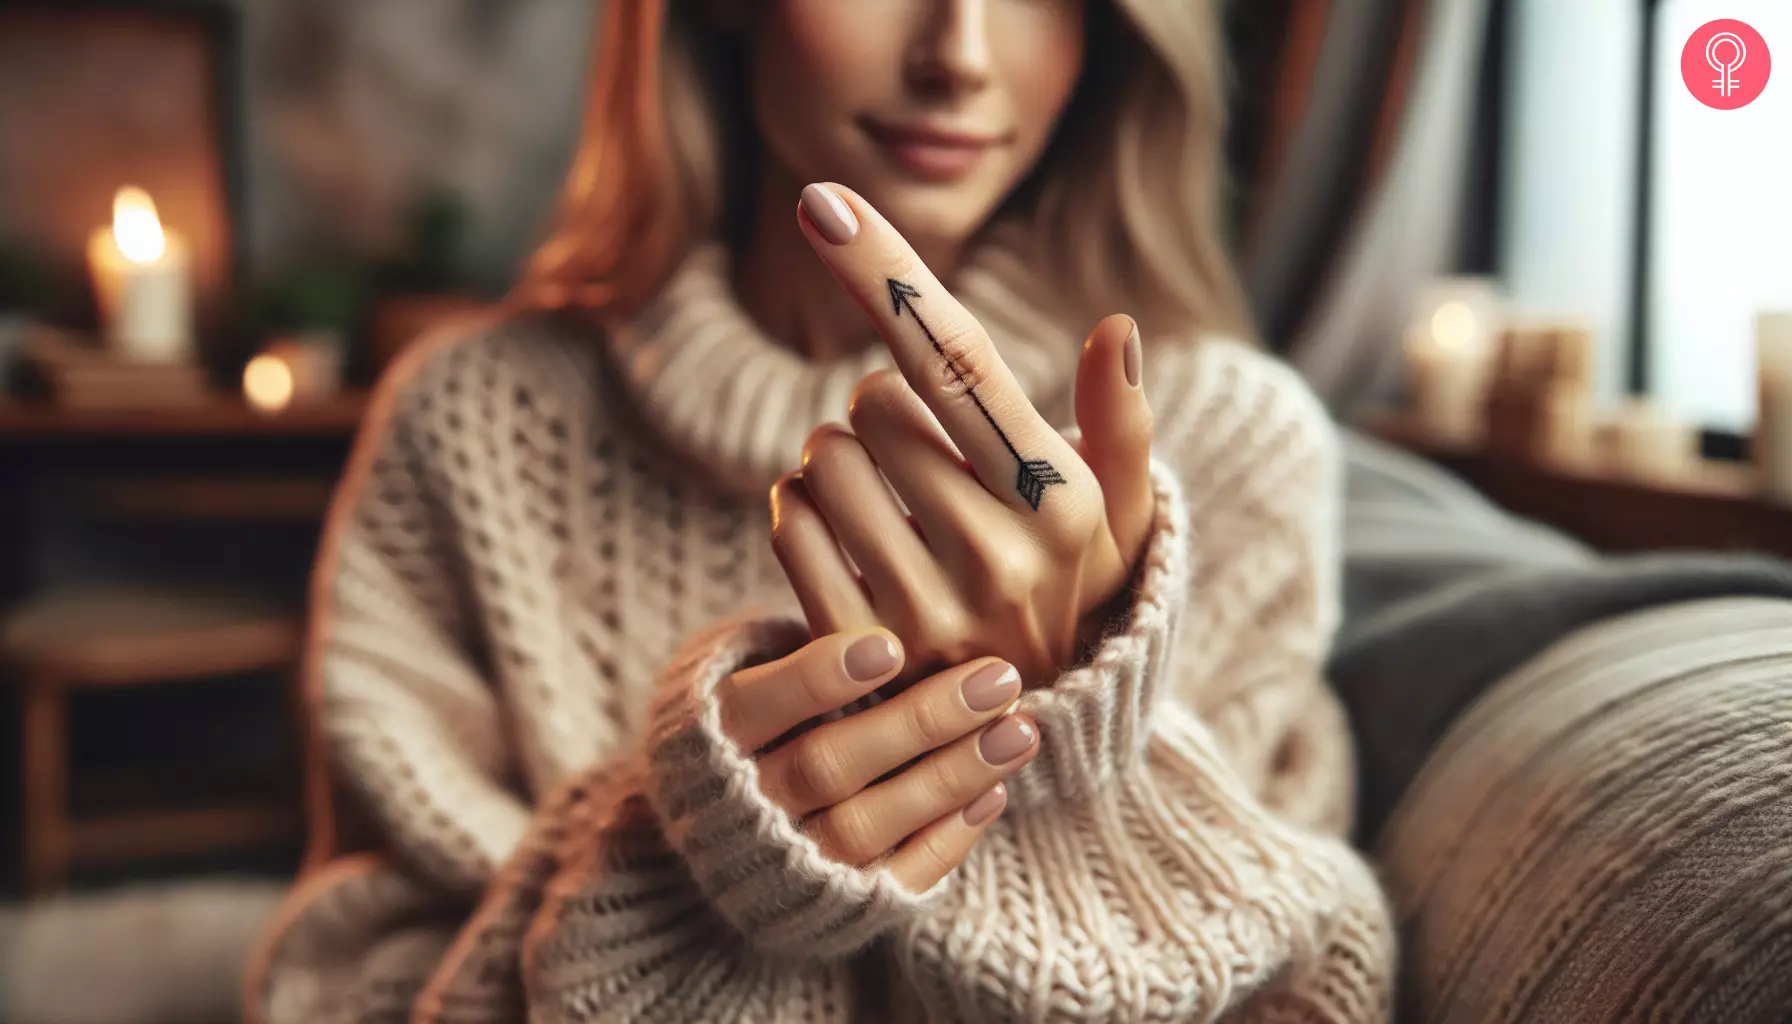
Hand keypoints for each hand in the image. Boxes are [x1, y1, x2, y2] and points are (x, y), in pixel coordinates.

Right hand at [718, 628, 1038, 891]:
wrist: (723, 842)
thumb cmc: (757, 722)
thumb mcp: (745, 670)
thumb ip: (794, 639)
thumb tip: (874, 562)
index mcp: (708, 738)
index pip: (759, 706)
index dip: (820, 677)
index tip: (891, 643)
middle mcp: (743, 805)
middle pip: (826, 765)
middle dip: (917, 721)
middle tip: (997, 677)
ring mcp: (788, 864)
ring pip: (863, 827)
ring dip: (948, 777)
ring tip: (1020, 729)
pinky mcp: (835, 909)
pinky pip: (893, 881)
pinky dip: (946, 838)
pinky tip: (993, 790)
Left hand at [771, 183, 1156, 684]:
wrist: (1034, 732)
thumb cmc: (1078, 591)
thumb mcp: (1122, 515)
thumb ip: (1122, 423)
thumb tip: (1115, 328)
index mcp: (1061, 498)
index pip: (959, 358)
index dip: (886, 273)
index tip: (822, 201)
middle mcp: (997, 552)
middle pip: (875, 401)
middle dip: (886, 407)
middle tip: (919, 450)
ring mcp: (924, 607)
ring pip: (822, 458)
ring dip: (837, 456)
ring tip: (884, 494)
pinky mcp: (859, 648)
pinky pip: (788, 524)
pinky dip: (800, 506)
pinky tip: (842, 529)